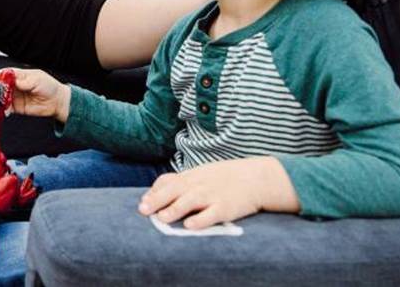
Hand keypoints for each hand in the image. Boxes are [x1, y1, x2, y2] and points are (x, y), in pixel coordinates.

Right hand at [0, 68, 71, 122]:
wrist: (57, 102)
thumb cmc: (50, 87)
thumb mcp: (37, 79)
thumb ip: (24, 81)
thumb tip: (11, 81)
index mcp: (21, 76)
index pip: (7, 73)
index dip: (1, 75)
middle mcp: (17, 86)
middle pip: (2, 85)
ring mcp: (16, 96)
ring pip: (3, 96)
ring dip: (0, 99)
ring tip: (0, 100)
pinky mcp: (18, 107)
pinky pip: (7, 108)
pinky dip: (4, 108)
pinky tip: (4, 108)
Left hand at [137, 157, 299, 228]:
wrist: (257, 178)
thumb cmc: (227, 178)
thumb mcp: (203, 173)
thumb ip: (183, 181)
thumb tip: (160, 190)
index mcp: (193, 176)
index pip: (169, 181)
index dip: (154, 192)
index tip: (142, 201)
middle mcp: (200, 184)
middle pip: (174, 190)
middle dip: (157, 200)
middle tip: (143, 210)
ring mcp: (213, 195)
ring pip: (190, 201)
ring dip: (174, 209)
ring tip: (161, 218)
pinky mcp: (226, 208)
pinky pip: (211, 214)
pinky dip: (200, 220)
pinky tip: (190, 226)